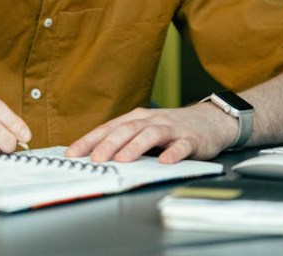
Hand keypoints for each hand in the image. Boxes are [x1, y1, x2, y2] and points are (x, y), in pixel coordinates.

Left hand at [65, 104, 236, 163]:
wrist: (210, 120)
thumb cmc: (171, 128)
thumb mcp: (145, 130)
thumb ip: (124, 141)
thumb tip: (94, 156)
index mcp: (136, 119)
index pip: (108, 128)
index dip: (89, 140)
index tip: (72, 154)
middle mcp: (151, 120)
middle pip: (126, 129)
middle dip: (108, 144)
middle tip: (95, 159)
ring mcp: (172, 128)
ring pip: (151, 134)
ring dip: (135, 147)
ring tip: (122, 160)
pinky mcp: (192, 139)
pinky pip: (181, 146)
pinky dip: (172, 153)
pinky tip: (164, 162)